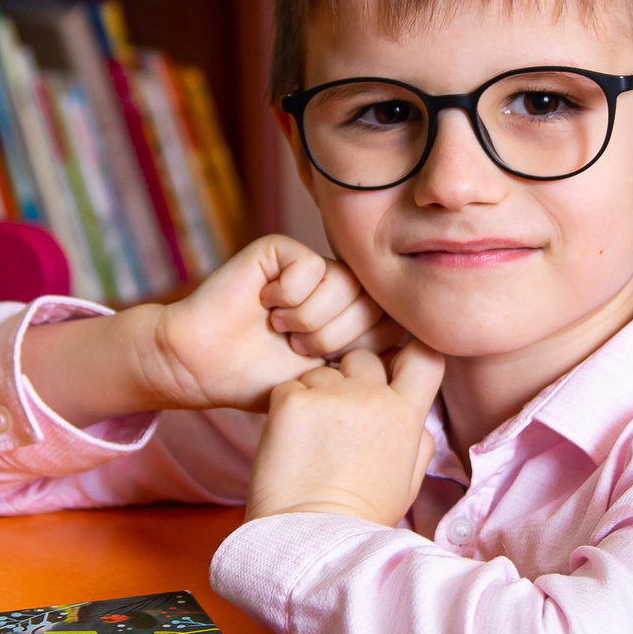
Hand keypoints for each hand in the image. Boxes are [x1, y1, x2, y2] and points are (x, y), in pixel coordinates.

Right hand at [23, 236, 405, 422]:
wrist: (204, 368)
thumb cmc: (265, 383)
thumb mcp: (332, 384)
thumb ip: (375, 367)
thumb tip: (427, 357)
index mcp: (358, 318)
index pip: (396, 323)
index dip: (368, 349)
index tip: (334, 366)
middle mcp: (341, 287)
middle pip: (375, 303)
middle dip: (337, 339)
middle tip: (300, 349)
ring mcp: (313, 266)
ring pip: (344, 286)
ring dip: (310, 320)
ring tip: (283, 331)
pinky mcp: (282, 249)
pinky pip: (311, 268)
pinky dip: (288, 297)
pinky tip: (265, 305)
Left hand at [246, 342, 446, 525]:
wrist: (310, 539)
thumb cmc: (360, 517)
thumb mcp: (408, 481)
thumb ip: (417, 439)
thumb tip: (411, 412)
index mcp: (405, 416)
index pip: (424, 355)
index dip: (406, 357)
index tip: (392, 371)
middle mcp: (372, 397)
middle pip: (364, 358)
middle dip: (350, 377)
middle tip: (336, 417)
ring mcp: (331, 396)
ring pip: (321, 373)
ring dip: (315, 396)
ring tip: (310, 441)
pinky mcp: (291, 400)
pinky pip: (289, 388)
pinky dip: (286, 408)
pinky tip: (290, 443)